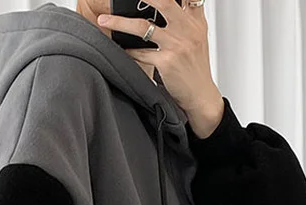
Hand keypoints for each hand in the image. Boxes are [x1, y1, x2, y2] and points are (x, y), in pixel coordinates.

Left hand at [97, 0, 223, 131]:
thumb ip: (187, 17)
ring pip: (143, 27)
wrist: (200, 95)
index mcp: (195, 21)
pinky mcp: (166, 62)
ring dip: (119, 23)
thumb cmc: (196, 67)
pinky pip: (140, 53)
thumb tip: (168, 3)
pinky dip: (127, 50)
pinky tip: (119, 48)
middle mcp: (187, 30)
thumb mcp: (198, 37)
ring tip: (104, 20)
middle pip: (163, 2)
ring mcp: (176, 46)